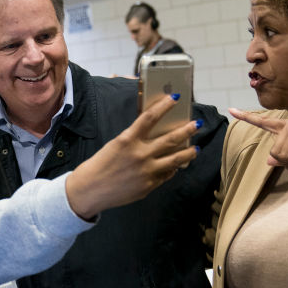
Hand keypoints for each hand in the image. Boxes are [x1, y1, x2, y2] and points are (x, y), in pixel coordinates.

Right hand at [66, 94, 199, 218]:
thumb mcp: (115, 145)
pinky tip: (176, 166)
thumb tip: (153, 135)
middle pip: (170, 139)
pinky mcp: (149, 185)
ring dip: (189, 152)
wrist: (89, 190)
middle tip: (197, 124)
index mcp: (128, 140)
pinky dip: (172, 169)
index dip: (165, 105)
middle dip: (187, 130)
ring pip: (175, 159)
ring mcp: (147, 171)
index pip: (150, 117)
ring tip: (196, 149)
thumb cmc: (99, 166)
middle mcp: (140, 154)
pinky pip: (166, 175)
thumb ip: (134, 140)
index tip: (176, 97)